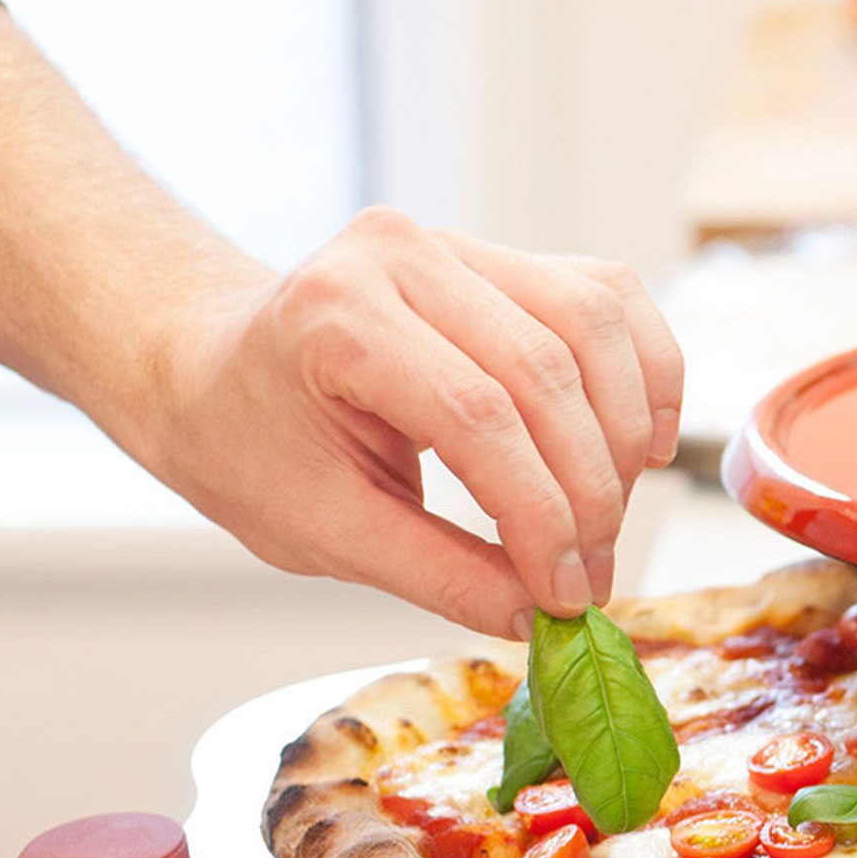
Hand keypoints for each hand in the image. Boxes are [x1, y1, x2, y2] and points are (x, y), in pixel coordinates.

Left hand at [138, 207, 682, 637]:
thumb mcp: (322, 531)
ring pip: (593, 325)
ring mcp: (459, 243)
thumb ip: (436, 573)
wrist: (211, 369)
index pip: (476, 415)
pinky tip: (644, 444)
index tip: (566, 592)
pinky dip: (645, 373)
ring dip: (625, 433)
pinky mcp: (504, 257)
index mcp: (336, 316)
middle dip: (590, 488)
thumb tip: (538, 614)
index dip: (540, 513)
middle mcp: (402, 255)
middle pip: (545, 372)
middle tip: (593, 573)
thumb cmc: (250, 444)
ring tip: (611, 515)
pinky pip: (608, 299)